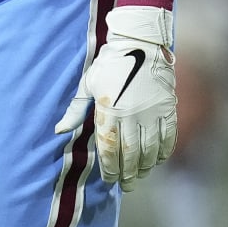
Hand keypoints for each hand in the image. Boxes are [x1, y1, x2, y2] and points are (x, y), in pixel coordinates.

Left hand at [54, 6, 176, 191]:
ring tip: (141, 175)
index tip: (109, 179)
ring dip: (146, 166)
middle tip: (127, 184)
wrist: (139, 41)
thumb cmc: (110, 63)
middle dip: (128, 173)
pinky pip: (168, 135)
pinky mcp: (167, 106)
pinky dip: (164, 150)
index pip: (109, 150)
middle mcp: (131, 116)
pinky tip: (159, 159)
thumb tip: (58, 130)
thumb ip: (76, 110)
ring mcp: (151, 112)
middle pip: (130, 154)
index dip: (110, 168)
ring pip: (150, 148)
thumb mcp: (88, 83)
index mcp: (109, 111)